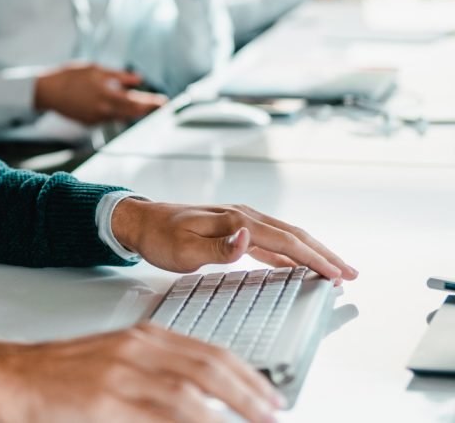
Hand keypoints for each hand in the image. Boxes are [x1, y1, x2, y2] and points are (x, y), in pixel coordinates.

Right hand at [0, 323, 283, 422]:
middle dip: (248, 392)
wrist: (15, 377)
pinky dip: (191, 422)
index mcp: (142, 336)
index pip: (208, 351)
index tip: (269, 394)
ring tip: (254, 422)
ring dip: (227, 410)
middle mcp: (137, 350)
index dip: (245, 374)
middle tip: (273, 413)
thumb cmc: (64, 373)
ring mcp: (121, 376)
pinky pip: (160, 416)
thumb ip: (158, 371)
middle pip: (207, 368)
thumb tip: (202, 397)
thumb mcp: (118, 361)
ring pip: (189, 394)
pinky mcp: (105, 402)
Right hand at [34, 63, 166, 125]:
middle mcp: (104, 110)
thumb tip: (137, 78)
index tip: (164, 101)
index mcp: (107, 95)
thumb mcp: (95, 70)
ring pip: (120, 116)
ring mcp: (96, 119)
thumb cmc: (70, 76)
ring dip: (129, 109)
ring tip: (137, 102)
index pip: (136, 101)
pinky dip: (113, 110)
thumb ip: (118, 76)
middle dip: (145, 108)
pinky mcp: (89, 122)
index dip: (152, 102)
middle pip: (132, 112)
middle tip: (157, 103)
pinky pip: (107, 117)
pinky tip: (110, 102)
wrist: (47, 91)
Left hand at [111, 199, 358, 283]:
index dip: (313, 258)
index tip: (336, 274)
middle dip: (324, 254)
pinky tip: (298, 263)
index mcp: (234, 220)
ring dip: (311, 251)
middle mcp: (241, 216)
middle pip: (292, 234)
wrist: (139, 220)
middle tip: (351, 273)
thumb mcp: (183, 249)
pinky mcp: (233, 227)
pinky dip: (290, 251)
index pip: (284, 240)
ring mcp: (238, 220)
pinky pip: (270, 239)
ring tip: (334, 269)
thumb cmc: (158, 236)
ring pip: (285, 235)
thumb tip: (249, 239)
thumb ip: (218, 248)